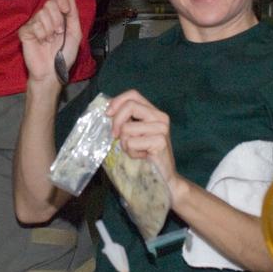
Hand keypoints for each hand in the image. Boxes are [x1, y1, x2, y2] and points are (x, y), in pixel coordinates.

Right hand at [18, 0, 79, 83]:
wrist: (52, 71)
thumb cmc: (64, 55)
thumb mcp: (75, 34)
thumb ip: (74, 15)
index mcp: (57, 16)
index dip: (61, 1)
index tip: (66, 11)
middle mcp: (44, 18)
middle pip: (49, 4)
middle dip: (58, 19)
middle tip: (59, 33)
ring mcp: (34, 24)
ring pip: (42, 14)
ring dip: (50, 29)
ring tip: (50, 40)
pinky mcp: (25, 32)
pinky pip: (34, 25)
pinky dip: (41, 35)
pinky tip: (41, 42)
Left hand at [107, 90, 183, 205]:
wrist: (164, 177)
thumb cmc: (146, 155)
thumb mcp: (135, 133)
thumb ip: (126, 120)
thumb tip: (107, 111)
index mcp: (154, 112)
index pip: (133, 94)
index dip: (117, 101)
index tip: (107, 114)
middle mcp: (160, 117)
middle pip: (129, 106)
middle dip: (116, 121)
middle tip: (115, 136)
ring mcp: (162, 128)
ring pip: (127, 128)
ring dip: (125, 143)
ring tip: (136, 150)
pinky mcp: (160, 141)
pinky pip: (131, 143)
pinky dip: (131, 153)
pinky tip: (142, 157)